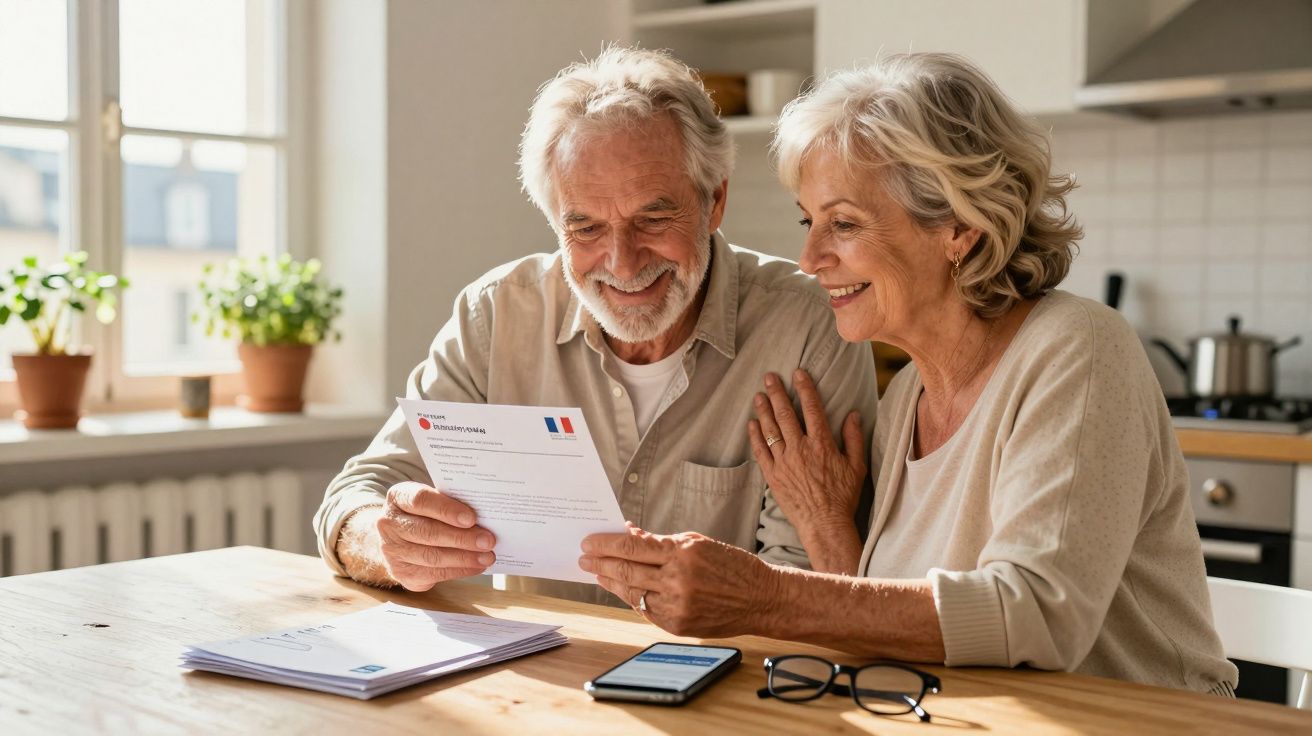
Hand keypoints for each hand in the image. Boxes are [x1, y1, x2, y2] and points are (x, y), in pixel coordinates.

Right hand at [375, 481, 496, 590]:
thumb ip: (451, 504)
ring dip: (464, 557)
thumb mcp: (432, 501)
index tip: (472, 518)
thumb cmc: (425, 514)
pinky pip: (433, 573)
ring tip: (487, 556)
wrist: (398, 540)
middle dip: (462, 538)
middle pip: (428, 532)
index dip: (447, 510)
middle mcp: (389, 523)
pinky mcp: (401, 572)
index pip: (421, 500)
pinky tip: (476, 566)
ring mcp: (392, 550)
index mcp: (398, 497)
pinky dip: (459, 570)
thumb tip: (485, 516)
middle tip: (488, 541)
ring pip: (432, 556)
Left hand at [578, 523, 777, 637]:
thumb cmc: (731, 565)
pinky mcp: (677, 625)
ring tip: (598, 574)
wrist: (761, 598)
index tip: (588, 542)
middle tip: (584, 558)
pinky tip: (624, 590)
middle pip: (626, 571)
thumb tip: (630, 536)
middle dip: (600, 564)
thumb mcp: (697, 543)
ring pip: (632, 593)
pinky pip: (646, 610)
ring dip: (611, 582)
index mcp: (682, 554)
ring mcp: (677, 606)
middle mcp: (678, 580)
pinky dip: (633, 598)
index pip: (631, 547)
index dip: (605, 545)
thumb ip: (661, 542)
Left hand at [747, 369, 866, 530]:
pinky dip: (755, 436)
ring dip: (763, 410)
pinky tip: (752, 423)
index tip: (798, 373)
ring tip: (758, 395)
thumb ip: (854, 438)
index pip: (812, 408)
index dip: (805, 388)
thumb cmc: (843, 496)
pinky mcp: (772, 475)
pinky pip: (760, 451)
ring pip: (770, 430)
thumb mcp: (857, 466)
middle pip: (785, 414)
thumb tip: (853, 414)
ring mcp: (784, 462)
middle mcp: (800, 449)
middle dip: (776, 393)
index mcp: (822, 444)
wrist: (824, 523)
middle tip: (769, 377)